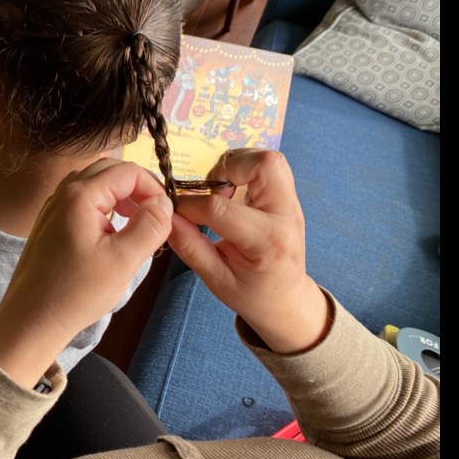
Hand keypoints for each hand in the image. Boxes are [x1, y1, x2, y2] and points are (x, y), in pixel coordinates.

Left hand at [0, 159, 172, 387]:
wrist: (31, 319)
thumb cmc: (75, 292)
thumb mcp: (123, 261)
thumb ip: (150, 226)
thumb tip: (164, 203)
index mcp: (80, 195)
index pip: (128, 171)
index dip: (153, 188)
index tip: (165, 214)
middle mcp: (63, 193)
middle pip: (110, 170)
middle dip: (138, 188)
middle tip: (155, 216)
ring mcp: (54, 206)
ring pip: (96, 183)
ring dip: (121, 195)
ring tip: (136, 222)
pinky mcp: (51, 222)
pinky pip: (83, 199)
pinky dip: (104, 206)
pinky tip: (113, 231)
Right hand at [168, 149, 328, 353]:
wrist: (287, 299)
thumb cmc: (251, 292)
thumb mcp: (215, 279)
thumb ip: (190, 247)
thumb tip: (167, 217)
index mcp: (267, 241)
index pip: (221, 209)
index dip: (190, 205)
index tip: (175, 211)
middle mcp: (285, 215)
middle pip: (264, 164)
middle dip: (228, 167)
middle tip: (212, 190)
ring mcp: (291, 203)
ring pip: (268, 159)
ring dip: (236, 165)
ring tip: (221, 190)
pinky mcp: (288, 196)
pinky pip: (268, 166)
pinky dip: (244, 169)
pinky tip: (232, 192)